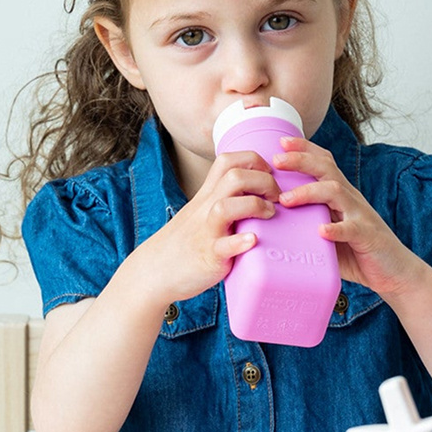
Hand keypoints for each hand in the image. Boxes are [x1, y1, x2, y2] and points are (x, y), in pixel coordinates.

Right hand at [141, 150, 280, 303]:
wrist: (155, 270)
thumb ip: (223, 198)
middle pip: (234, 176)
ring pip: (226, 206)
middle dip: (264, 181)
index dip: (254, 161)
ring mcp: (206, 232)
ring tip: (269, 215)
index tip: (269, 176)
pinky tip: (252, 241)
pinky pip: (223, 246)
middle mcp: (206, 208)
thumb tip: (254, 191)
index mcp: (207, 195)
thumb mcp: (201, 211)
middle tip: (277, 198)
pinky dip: (239, 242)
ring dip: (255, 206)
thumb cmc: (185, 242)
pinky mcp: (208, 256)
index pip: (228, 160)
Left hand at [274, 137, 416, 296]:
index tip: (281, 142)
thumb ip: (309, 224)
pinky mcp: (367, 237)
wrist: (396, 271)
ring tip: (286, 199)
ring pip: (335, 192)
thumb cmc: (359, 251)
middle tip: (277, 160)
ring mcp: (360, 216)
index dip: (304, 149)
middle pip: (327, 169)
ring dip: (309, 192)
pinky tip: (321, 232)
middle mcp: (351, 199)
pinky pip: (351, 229)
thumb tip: (273, 223)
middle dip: (301, 160)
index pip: (324, 162)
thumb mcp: (330, 232)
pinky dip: (336, 229)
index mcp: (342, 196)